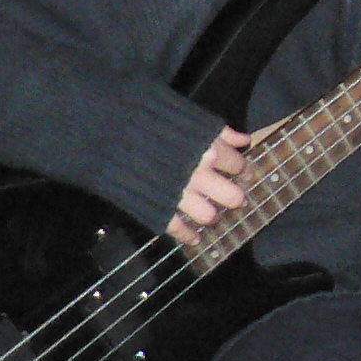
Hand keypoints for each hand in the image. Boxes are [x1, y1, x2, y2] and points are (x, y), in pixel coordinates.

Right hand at [166, 125, 250, 244]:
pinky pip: (178, 229)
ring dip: (212, 216)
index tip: (247, 175)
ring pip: (208, 216)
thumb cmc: (155, 122)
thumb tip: (245, 140)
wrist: (113, 134)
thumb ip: (222, 133)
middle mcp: (199, 176)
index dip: (245, 171)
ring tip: (212, 215)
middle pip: (232, 197)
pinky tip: (195, 239)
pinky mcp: (159, 209)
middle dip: (236, 198)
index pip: (239, 166)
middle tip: (235, 198)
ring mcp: (179, 195)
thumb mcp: (193, 121)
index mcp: (210, 152)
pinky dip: (188, 236)